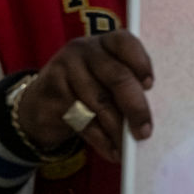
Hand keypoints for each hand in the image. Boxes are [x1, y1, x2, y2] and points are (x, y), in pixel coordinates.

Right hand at [19, 31, 153, 162]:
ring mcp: (65, 69)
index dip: (141, 62)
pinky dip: (101, 139)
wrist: (43, 104)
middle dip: (135, 108)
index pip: (126, 42)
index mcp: (106, 43)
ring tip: (129, 148)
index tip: (150, 85)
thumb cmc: (89, 90)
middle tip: (145, 132)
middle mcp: (85, 50)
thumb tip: (148, 117)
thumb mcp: (108, 81)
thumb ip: (127, 87)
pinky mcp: (52, 92)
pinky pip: (82, 119)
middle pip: (118, 77)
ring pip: (100, 103)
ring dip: (118, 130)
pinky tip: (112, 151)